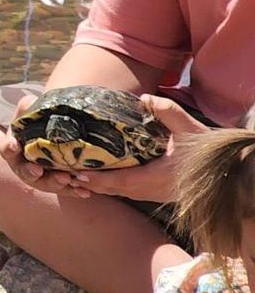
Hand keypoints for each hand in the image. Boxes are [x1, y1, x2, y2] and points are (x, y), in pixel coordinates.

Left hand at [6, 95, 204, 203]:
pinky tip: (97, 176)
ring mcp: (154, 194)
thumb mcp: (189, 129)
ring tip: (72, 174)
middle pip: (112, 190)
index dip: (96, 179)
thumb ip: (168, 112)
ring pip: (119, 192)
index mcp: (155, 178)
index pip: (118, 182)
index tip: (75, 174)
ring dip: (97, 185)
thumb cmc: (208, 150)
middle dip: (88, 183)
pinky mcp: (156, 192)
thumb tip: (145, 98)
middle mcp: (151, 191)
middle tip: (62, 172)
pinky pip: (128, 192)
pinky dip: (111, 185)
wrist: (229, 171)